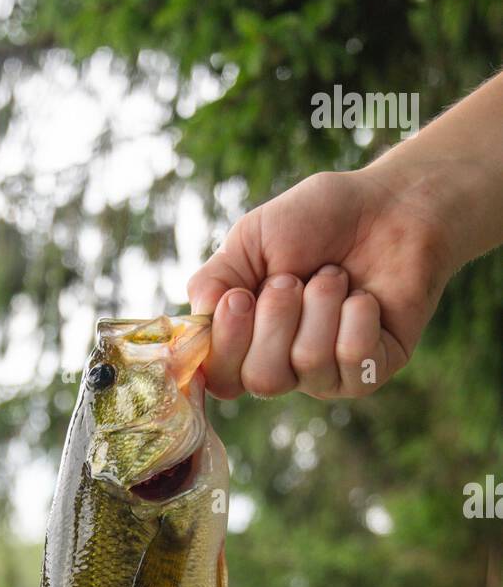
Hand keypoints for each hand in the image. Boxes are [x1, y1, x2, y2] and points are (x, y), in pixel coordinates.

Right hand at [187, 166, 455, 399]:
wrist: (390, 206)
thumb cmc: (317, 221)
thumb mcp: (250, 240)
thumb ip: (212, 282)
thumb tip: (195, 326)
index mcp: (246, 341)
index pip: (219, 377)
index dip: (226, 343)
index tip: (239, 297)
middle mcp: (283, 366)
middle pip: (261, 379)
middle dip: (277, 318)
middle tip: (293, 278)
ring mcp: (327, 375)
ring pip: (307, 363)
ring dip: (321, 305)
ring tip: (335, 276)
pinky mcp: (371, 371)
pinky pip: (353, 357)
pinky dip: (357, 314)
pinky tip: (364, 296)